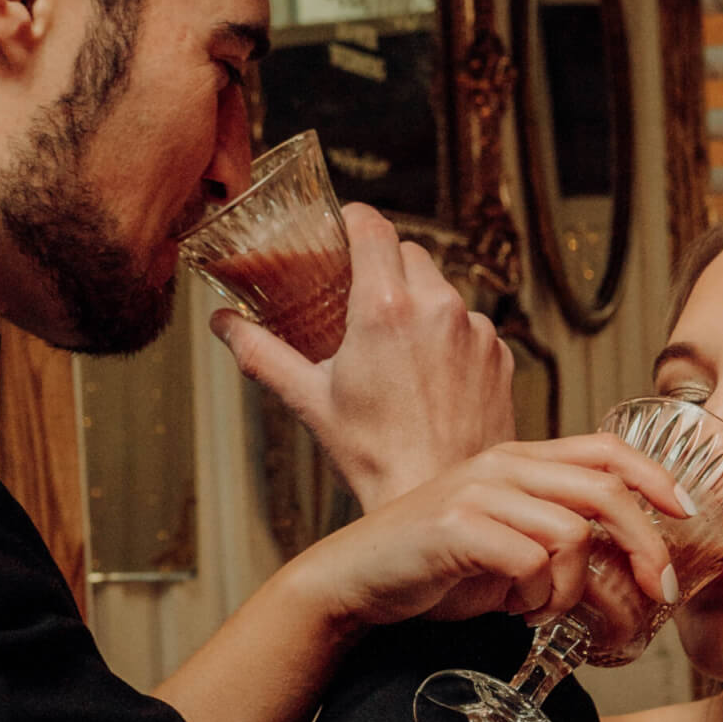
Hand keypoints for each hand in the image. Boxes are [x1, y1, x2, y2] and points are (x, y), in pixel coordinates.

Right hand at [210, 203, 512, 510]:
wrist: (438, 500)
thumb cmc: (372, 456)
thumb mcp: (309, 401)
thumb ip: (261, 353)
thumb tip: (222, 324)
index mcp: (385, 308)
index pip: (372, 226)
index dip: (354, 221)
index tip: (343, 230)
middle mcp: (438, 308)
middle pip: (409, 253)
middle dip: (384, 267)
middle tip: (360, 299)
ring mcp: (475, 332)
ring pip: (443, 291)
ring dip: (419, 306)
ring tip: (396, 352)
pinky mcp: (500, 356)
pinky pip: (470, 327)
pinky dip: (450, 339)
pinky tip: (430, 377)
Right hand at [283, 434, 691, 633]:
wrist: (354, 581)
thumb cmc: (433, 568)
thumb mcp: (506, 546)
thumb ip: (555, 543)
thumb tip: (622, 572)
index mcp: (518, 461)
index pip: (606, 450)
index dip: (656, 477)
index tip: (687, 513)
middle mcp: (503, 466)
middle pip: (606, 491)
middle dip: (646, 545)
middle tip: (658, 592)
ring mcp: (479, 492)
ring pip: (572, 534)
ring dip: (572, 589)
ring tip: (544, 611)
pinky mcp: (457, 526)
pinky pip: (532, 562)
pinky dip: (536, 597)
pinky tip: (516, 610)